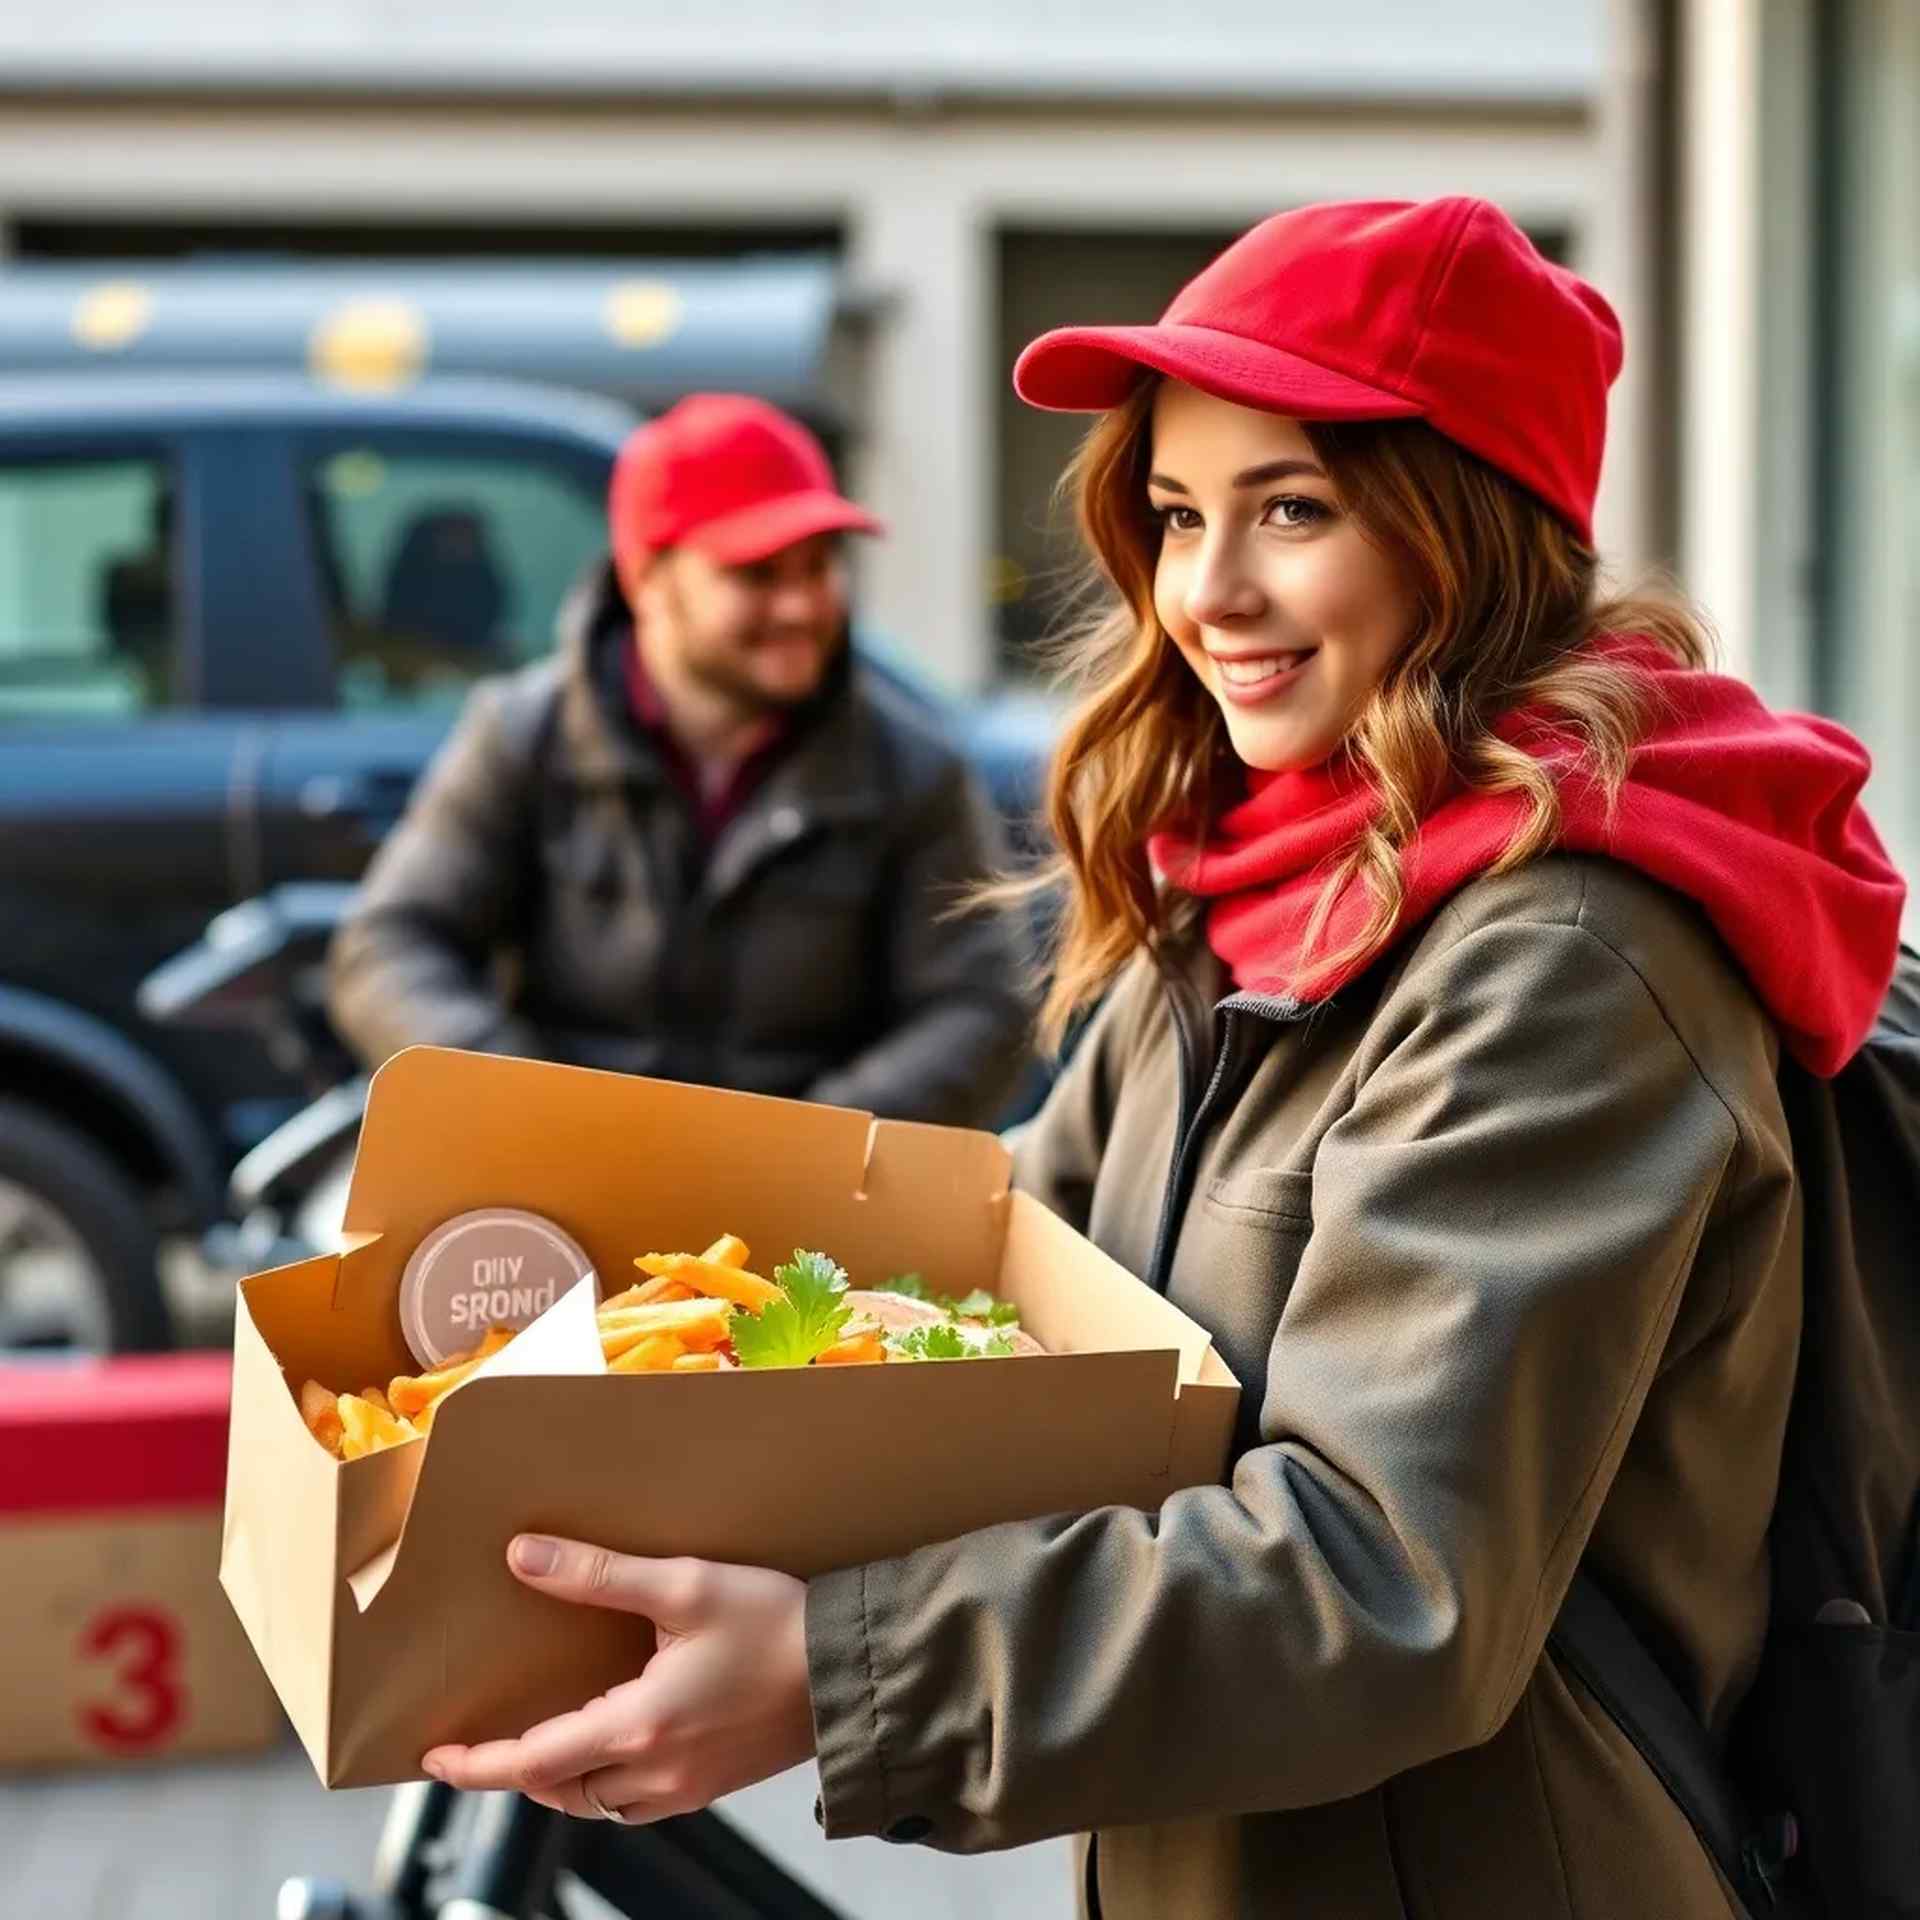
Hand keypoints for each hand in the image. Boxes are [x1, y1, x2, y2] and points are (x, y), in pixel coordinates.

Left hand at [421, 1535, 815, 1822]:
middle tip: (486, 1739)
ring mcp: (688, 1787)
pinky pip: (638, 1800)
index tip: (435, 1756)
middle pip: (560, 1790)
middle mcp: (656, 1772)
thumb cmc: (776, 1622)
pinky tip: (617, 1738)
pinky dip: (608, 1780)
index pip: (532, 1762)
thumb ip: (598, 1576)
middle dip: (519, 1770)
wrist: (850, 1667)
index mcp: (639, 1726)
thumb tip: (523, 1557)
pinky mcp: (714, 1784)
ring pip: (599, 1802)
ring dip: (563, 1778)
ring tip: (545, 1738)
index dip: (478, 1764)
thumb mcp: (685, 1585)